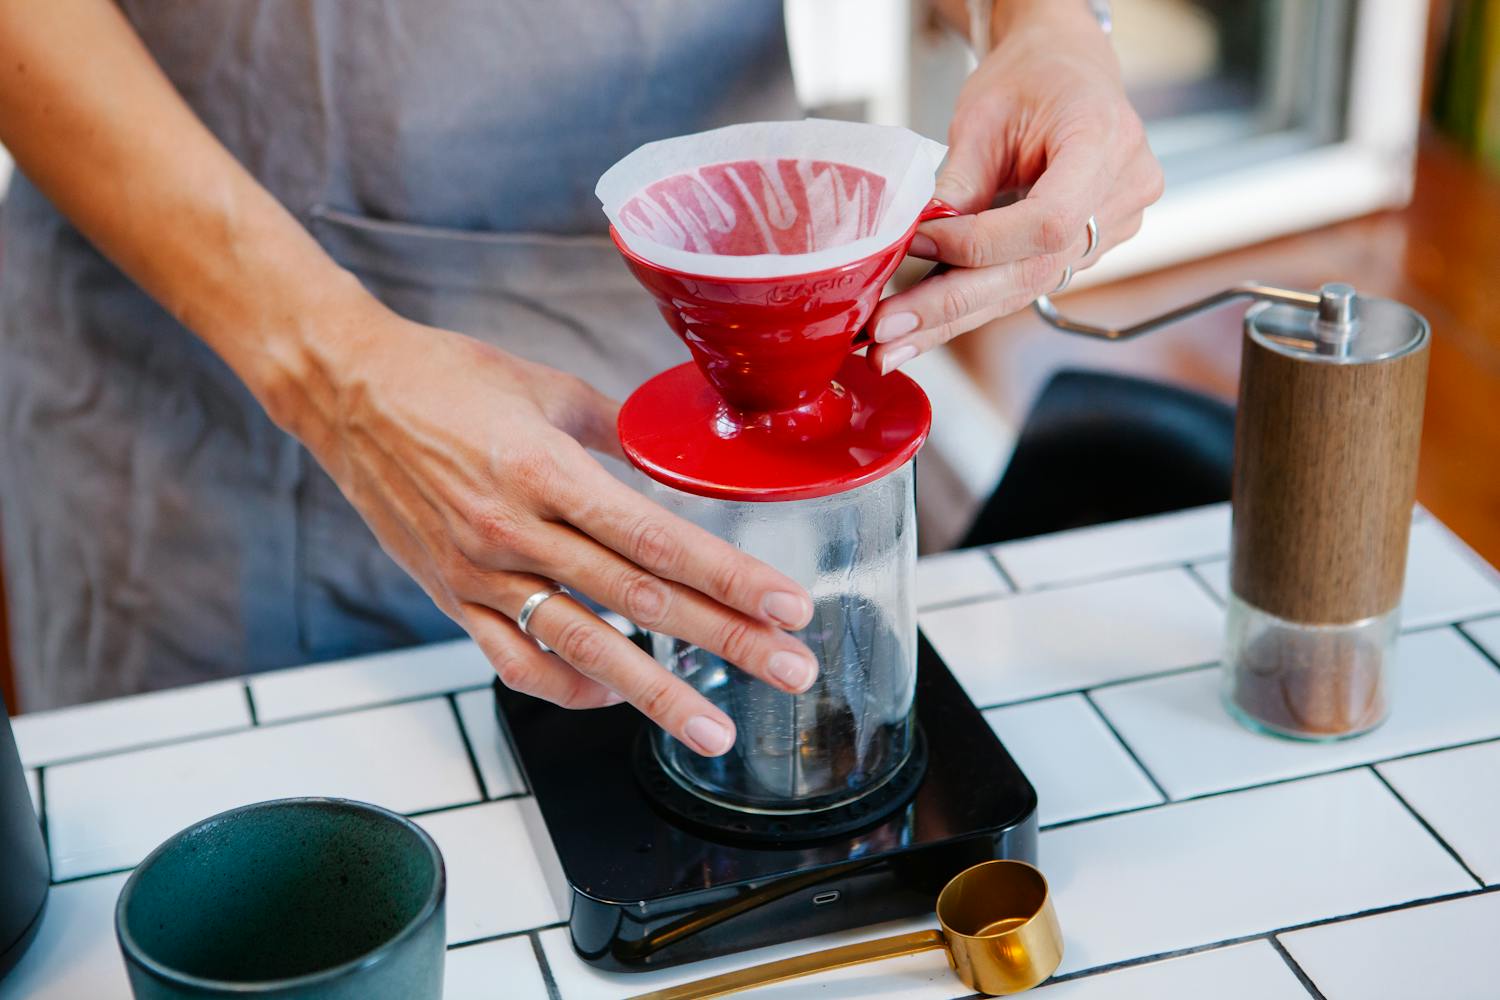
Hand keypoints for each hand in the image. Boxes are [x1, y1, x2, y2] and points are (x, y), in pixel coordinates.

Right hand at [291, 301, 818, 756]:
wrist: (344, 393)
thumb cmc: (445, 379)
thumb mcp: (544, 387)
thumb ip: (617, 430)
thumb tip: (675, 460)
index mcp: (543, 470)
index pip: (654, 537)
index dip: (728, 576)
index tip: (788, 605)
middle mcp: (514, 531)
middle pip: (638, 599)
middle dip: (725, 640)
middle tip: (792, 670)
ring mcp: (479, 574)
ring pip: (583, 647)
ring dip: (657, 694)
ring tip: (715, 730)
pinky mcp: (450, 599)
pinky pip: (516, 663)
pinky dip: (570, 688)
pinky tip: (617, 696)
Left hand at [868, 0, 1162, 373]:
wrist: (1067, 69)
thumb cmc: (1030, 78)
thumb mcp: (984, 115)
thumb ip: (959, 181)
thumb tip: (916, 244)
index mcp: (1105, 140)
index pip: (1046, 223)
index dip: (978, 245)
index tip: (918, 244)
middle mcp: (1124, 191)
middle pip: (1034, 271)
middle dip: (951, 306)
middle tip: (885, 332)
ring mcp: (1116, 225)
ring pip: (1028, 288)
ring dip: (953, 318)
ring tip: (891, 344)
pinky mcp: (1091, 247)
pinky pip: (1029, 282)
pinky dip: (973, 303)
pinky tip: (924, 327)